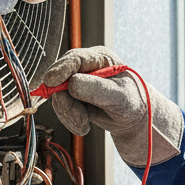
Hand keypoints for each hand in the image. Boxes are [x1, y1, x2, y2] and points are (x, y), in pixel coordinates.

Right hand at [42, 46, 182, 166]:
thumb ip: (97, 89)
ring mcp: (76, 81)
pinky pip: (61, 107)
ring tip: (84, 126)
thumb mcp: (119, 96)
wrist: (133, 118)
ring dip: (68, 114)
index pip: (76, 58)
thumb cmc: (132, 102)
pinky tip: (83, 127)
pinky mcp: (71, 96)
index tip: (51, 82)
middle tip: (80, 120)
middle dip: (66, 102)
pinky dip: (69, 120)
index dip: (61, 69)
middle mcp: (85, 67)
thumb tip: (72, 83)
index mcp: (100, 58)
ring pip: (58, 95)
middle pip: (61, 78)